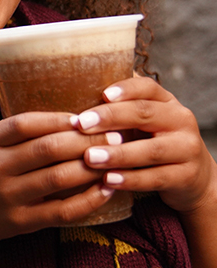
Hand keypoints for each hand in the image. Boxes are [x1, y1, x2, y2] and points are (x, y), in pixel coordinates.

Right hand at [0, 112, 124, 245]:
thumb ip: (15, 134)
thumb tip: (69, 117)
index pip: (25, 124)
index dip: (58, 119)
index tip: (84, 118)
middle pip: (47, 148)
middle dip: (86, 140)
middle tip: (114, 135)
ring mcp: (8, 197)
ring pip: (59, 178)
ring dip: (92, 167)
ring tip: (114, 158)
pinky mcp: (21, 221)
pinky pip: (62, 210)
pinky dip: (88, 199)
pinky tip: (106, 189)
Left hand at [73, 76, 216, 213]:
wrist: (192, 176)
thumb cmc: (152, 141)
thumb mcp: (141, 121)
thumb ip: (117, 107)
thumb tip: (74, 87)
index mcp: (166, 102)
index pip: (147, 87)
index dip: (125, 89)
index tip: (101, 94)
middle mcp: (181, 120)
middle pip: (145, 114)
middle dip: (111, 118)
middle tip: (81, 124)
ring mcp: (187, 149)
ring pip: (151, 150)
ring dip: (118, 154)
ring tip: (90, 157)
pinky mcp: (186, 176)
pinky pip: (156, 178)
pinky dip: (130, 179)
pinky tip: (108, 180)